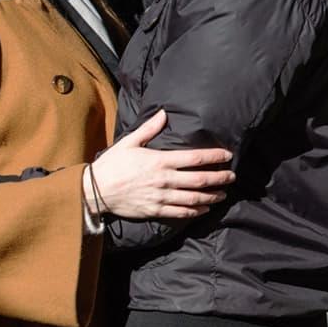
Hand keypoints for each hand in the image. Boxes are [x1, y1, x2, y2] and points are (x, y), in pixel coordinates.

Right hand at [86, 111, 234, 220]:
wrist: (95, 190)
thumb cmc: (112, 164)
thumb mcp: (129, 142)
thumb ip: (149, 128)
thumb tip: (164, 113)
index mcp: (160, 161)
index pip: (195, 158)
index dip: (214, 157)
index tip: (227, 155)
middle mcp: (164, 180)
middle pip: (200, 179)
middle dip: (219, 178)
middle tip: (232, 176)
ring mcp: (161, 197)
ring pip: (194, 198)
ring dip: (212, 196)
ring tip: (222, 194)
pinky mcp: (155, 210)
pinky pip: (181, 212)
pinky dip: (195, 211)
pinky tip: (204, 208)